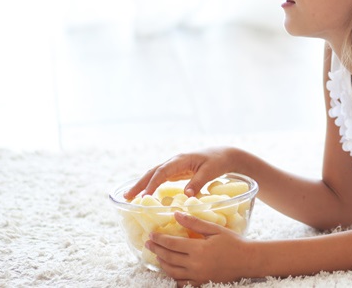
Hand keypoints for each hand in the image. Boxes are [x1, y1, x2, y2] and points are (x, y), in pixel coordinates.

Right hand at [124, 147, 242, 199]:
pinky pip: (160, 178)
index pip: (162, 172)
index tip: (144, 196)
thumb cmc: (218, 161)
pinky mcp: (177, 171)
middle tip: (126, 197)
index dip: (152, 184)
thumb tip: (186, 195)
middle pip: (152, 172)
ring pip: (154, 175)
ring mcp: (174, 166)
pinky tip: (145, 195)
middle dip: (139, 184)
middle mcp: (174, 162)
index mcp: (180, 160)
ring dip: (142, 185)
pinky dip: (151, 185)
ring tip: (129, 197)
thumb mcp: (210, 172)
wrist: (224, 154)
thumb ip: (198, 182)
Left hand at [146, 212, 252, 285]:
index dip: (159, 238)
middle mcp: (195, 264)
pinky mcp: (201, 282)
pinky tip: (170, 269)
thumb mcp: (215, 229)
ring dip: (161, 263)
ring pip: (171, 271)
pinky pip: (181, 282)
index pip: (171, 244)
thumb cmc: (234, 242)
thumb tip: (176, 214)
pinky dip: (172, 276)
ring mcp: (197, 276)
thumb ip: (194, 223)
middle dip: (156, 249)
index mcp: (198, 249)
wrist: (248, 261)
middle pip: (168, 257)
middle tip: (148, 243)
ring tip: (157, 255)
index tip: (152, 234)